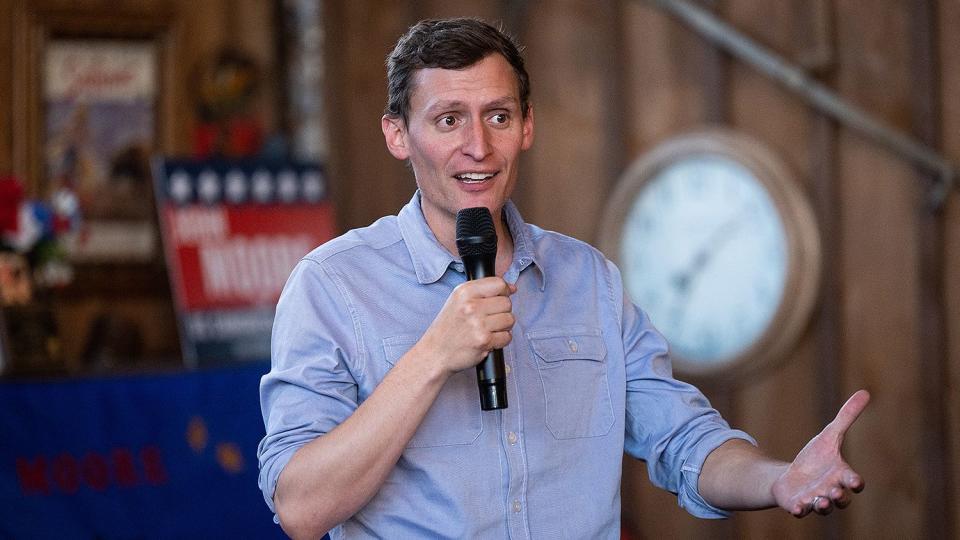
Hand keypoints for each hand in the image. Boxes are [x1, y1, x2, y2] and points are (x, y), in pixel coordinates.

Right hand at [417, 277, 515, 374]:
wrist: (436, 352)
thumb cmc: (448, 328)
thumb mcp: (458, 300)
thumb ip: (483, 291)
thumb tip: (511, 288)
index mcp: (464, 292)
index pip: (498, 283)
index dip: (503, 292)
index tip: (499, 298)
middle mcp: (471, 306)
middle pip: (507, 302)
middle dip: (502, 312)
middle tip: (488, 319)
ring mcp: (478, 324)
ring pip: (509, 319)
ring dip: (502, 327)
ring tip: (487, 330)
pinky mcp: (484, 340)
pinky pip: (507, 337)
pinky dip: (500, 341)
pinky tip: (487, 340)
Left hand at [772, 389, 870, 516]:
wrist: (791, 477)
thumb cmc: (815, 458)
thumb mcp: (828, 435)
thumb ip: (846, 417)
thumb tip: (865, 392)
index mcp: (840, 475)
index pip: (853, 482)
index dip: (855, 482)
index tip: (854, 481)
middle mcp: (831, 491)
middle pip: (841, 499)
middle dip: (840, 497)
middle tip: (836, 493)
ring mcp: (815, 500)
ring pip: (824, 508)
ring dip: (824, 506)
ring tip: (820, 501)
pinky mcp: (798, 505)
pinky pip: (801, 511)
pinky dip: (800, 510)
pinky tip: (797, 507)